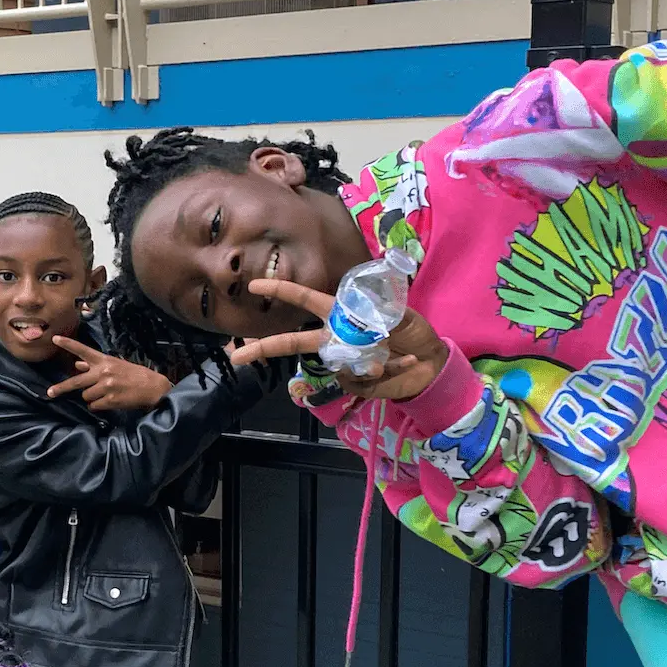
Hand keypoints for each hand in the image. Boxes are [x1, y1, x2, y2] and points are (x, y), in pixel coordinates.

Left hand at [46, 336, 171, 410]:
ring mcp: (106, 387)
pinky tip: (108, 402)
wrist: (152, 387)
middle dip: (61, 388)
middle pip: (76, 381)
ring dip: (91, 398)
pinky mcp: (110, 400)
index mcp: (104, 360)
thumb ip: (94, 366)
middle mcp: (103, 372)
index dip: (68, 344)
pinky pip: (94, 406)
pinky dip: (98, 406)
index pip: (83, 350)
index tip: (54, 339)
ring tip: (105, 394)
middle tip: (50, 393)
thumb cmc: (133, 375)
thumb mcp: (115, 365)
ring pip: (86, 396)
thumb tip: (77, 365)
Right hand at [228, 278, 447, 400]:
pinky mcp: (352, 380)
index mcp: (341, 314)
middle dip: (265, 348)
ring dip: (366, 361)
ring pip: (335, 362)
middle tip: (237, 355)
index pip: (305, 300)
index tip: (255, 286)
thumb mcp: (401, 315)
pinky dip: (385, 370)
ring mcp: (341, 361)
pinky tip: (402, 364)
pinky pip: (358, 377)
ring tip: (392, 357)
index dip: (281, 291)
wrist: (430, 364)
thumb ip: (381, 314)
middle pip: (293, 342)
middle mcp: (335, 337)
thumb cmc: (413, 332)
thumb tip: (365, 322)